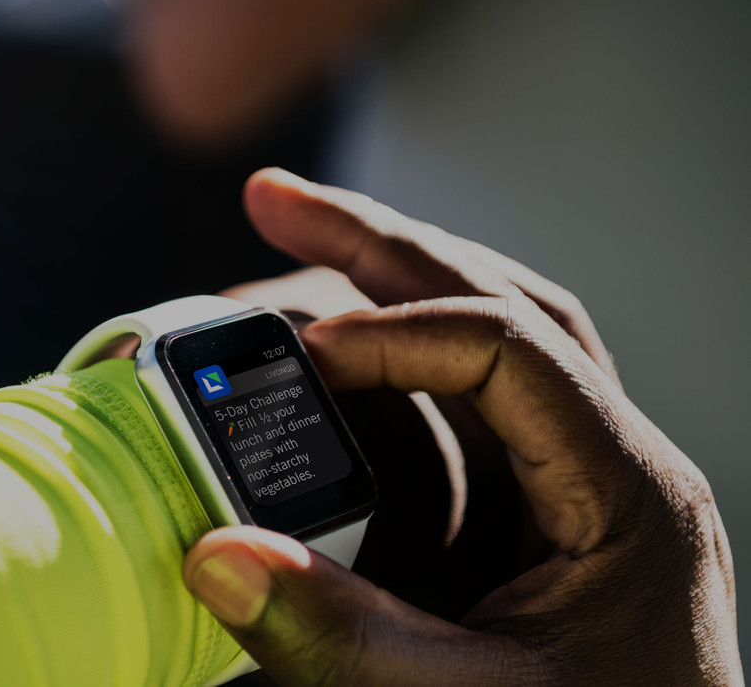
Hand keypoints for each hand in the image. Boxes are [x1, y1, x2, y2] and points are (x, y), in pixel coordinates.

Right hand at [184, 169, 740, 683]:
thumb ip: (340, 639)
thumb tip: (212, 553)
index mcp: (625, 493)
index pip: (510, 349)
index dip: (396, 337)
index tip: (304, 357)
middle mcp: (608, 458)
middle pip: (500, 298)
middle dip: (378, 244)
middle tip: (272, 199)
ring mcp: (572, 472)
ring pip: (490, 324)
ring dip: (391, 271)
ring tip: (296, 230)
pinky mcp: (534, 501)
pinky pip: (470, 387)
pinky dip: (398, 342)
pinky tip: (342, 329)